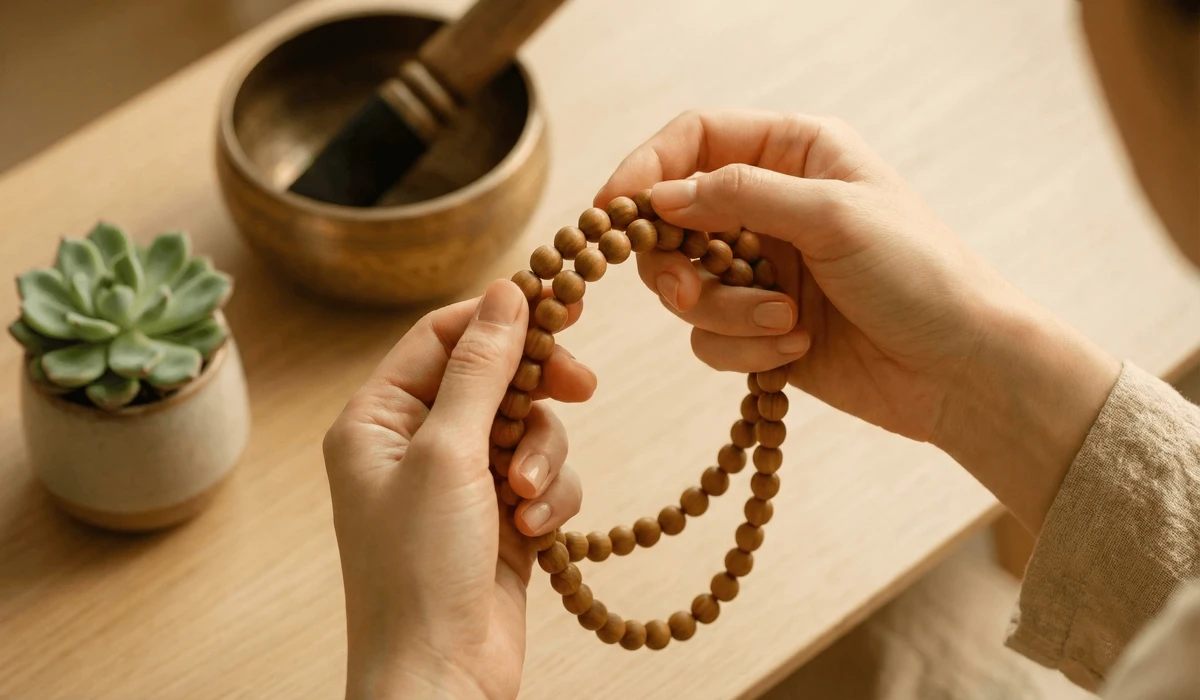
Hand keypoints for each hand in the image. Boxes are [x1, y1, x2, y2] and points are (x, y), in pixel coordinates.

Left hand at [323, 280, 594, 699]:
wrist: (441, 676)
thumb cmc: (419, 568)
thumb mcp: (447, 454)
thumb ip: (479, 369)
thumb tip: (505, 292)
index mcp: (377, 418)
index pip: (442, 336)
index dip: (499, 318)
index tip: (560, 307)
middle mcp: (416, 444)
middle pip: (495, 376)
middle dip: (537, 391)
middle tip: (583, 387)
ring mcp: (460, 482)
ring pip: (528, 426)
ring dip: (542, 456)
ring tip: (527, 498)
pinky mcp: (501, 517)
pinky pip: (543, 475)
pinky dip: (550, 497)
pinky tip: (537, 531)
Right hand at [597, 110, 1119, 530]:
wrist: (963, 370)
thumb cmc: (920, 275)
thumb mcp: (832, 216)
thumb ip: (738, 196)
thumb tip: (659, 196)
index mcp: (796, 153)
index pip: (694, 138)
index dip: (645, 169)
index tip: (611, 212)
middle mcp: (773, 205)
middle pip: (673, 219)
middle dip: (676, 262)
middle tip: (686, 291)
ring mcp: (765, 269)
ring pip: (686, 285)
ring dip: (725, 313)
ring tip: (785, 325)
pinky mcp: (762, 329)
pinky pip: (710, 337)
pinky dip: (744, 349)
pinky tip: (797, 349)